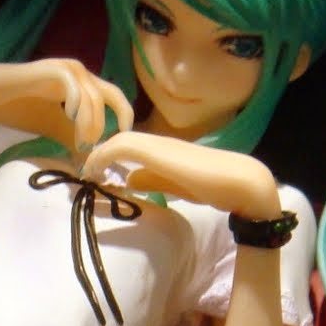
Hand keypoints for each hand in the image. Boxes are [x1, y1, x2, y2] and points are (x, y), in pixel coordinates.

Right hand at [0, 59, 132, 152]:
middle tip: (98, 149)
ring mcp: (65, 69)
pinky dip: (76, 102)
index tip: (119, 143)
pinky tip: (68, 115)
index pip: (114, 98)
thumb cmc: (19, 108)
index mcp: (82, 84)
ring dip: (90, 123)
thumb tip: (93, 161)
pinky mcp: (50, 69)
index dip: (123, 118)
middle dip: (108, 125)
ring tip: (79, 143)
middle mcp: (79, 73)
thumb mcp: (54, 128)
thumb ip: (75, 139)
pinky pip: (72, 84)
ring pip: (93, 96)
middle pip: (111, 95)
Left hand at [82, 132, 279, 217]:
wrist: (241, 181)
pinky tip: (95, 173)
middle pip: (120, 139)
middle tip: (85, 172)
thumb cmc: (215, 185)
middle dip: (98, 154)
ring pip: (119, 140)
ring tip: (87, 173)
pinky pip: (122, 147)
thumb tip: (128, 179)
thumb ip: (152, 180)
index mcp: (165, 150)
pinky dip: (104, 157)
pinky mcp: (157, 151)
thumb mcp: (175, 185)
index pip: (130, 145)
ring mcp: (158, 144)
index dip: (108, 156)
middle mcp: (159, 142)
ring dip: (98, 156)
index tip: (95, 173)